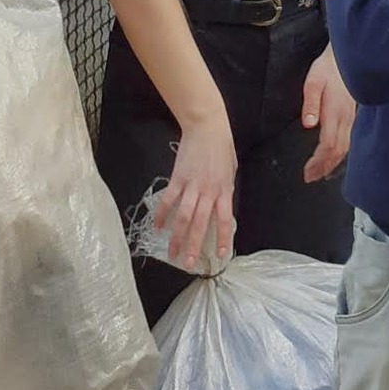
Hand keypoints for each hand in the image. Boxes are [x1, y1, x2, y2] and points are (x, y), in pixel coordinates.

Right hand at [155, 112, 236, 271]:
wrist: (207, 126)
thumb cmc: (222, 146)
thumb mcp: (231, 169)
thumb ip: (225, 188)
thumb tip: (221, 204)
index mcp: (224, 189)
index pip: (225, 219)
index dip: (223, 238)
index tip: (221, 254)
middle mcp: (209, 191)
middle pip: (201, 224)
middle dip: (195, 246)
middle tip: (189, 264)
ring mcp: (192, 185)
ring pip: (184, 217)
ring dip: (177, 237)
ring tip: (172, 253)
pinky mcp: (178, 178)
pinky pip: (168, 200)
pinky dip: (162, 215)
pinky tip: (157, 227)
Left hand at [301, 44, 355, 182]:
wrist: (349, 54)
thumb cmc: (328, 66)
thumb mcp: (313, 80)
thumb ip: (310, 102)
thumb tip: (308, 124)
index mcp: (335, 111)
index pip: (329, 144)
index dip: (318, 162)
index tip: (306, 172)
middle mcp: (346, 117)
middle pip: (338, 150)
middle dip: (324, 167)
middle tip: (310, 178)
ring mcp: (352, 116)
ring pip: (346, 146)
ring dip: (332, 162)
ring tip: (321, 173)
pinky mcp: (353, 113)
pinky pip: (349, 139)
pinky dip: (341, 153)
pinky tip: (335, 156)